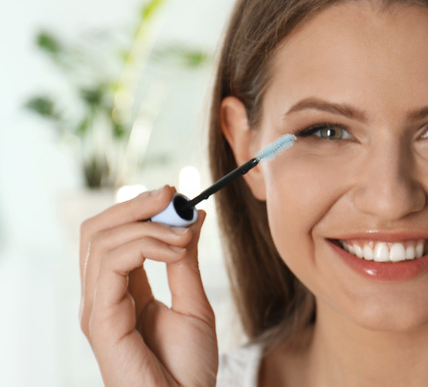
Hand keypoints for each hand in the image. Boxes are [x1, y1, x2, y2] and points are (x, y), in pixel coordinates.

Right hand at [79, 185, 217, 385]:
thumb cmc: (189, 367)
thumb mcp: (194, 302)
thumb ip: (186, 261)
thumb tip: (193, 216)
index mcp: (121, 292)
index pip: (114, 234)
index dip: (141, 209)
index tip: (178, 195)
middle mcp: (102, 296)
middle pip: (98, 230)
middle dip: (135, 205)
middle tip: (173, 194)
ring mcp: (98, 307)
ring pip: (101, 240)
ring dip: (148, 224)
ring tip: (185, 235)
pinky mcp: (101, 319)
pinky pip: (111, 264)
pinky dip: (146, 244)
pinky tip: (176, 249)